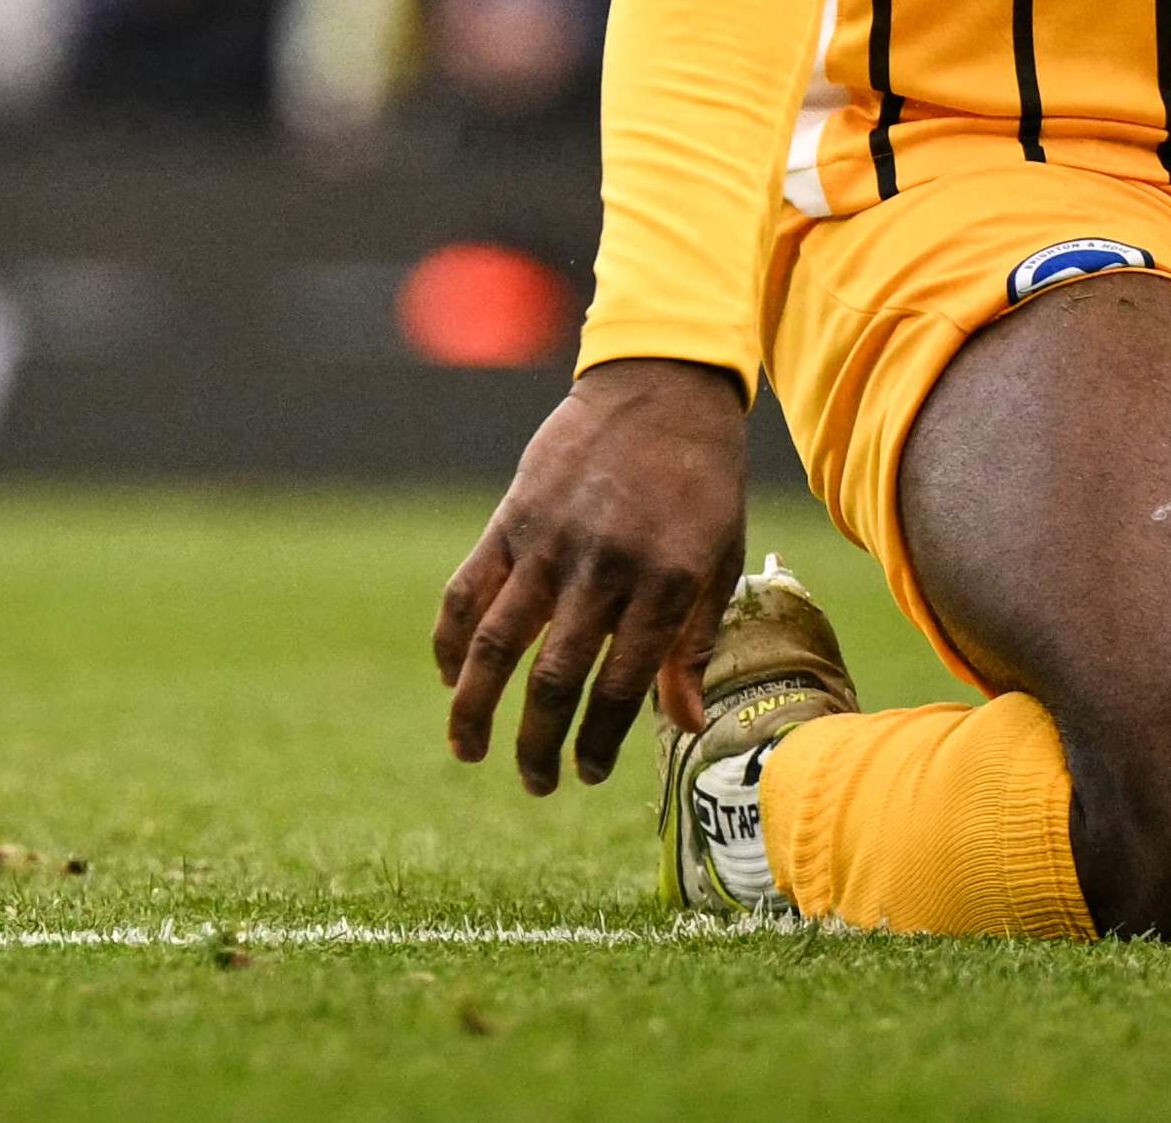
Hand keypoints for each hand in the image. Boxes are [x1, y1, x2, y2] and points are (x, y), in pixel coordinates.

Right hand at [433, 357, 750, 794]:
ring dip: (476, 706)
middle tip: (535, 782)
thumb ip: (696, 643)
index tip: (586, 774)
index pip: (621, 687)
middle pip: (555, 678)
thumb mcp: (719, 560)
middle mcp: (602, 568)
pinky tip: (450, 675)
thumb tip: (684, 726)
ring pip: (497, 642)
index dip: (599, 741)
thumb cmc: (701, 482)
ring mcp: (549, 541)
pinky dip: (451, 637)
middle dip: (540, 743)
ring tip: (468, 750)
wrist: (660, 388)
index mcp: (663, 584)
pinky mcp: (512, 517)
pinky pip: (467, 588)